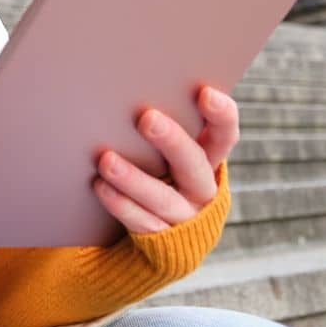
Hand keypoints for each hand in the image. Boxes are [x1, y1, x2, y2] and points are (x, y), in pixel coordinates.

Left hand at [92, 85, 239, 234]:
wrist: (160, 232)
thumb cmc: (156, 168)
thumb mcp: (166, 149)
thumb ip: (162, 124)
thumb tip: (126, 87)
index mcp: (209, 159)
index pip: (224, 135)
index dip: (221, 115)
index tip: (205, 93)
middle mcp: (202, 188)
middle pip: (193, 164)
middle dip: (172, 141)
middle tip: (146, 118)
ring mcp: (185, 216)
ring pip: (164, 198)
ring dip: (134, 179)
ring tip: (106, 160)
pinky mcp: (162, 239)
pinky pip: (142, 223)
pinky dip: (121, 204)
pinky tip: (101, 186)